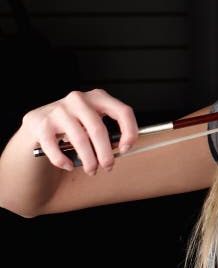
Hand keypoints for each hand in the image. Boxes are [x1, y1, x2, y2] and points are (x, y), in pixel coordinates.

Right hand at [21, 89, 137, 174]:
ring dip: (88, 160)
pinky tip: (69, 166)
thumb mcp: (92, 121)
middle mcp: (79, 100)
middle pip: (98, 130)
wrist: (38, 122)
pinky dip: (63, 160)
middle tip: (108, 167)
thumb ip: (106, 131)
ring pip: (80, 139)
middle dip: (105, 153)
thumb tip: (118, 148)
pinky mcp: (42, 123)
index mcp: (98, 97)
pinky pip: (55, 147)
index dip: (129, 132)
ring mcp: (59, 110)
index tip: (126, 149)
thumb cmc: (73, 124)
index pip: (123, 111)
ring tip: (91, 170)